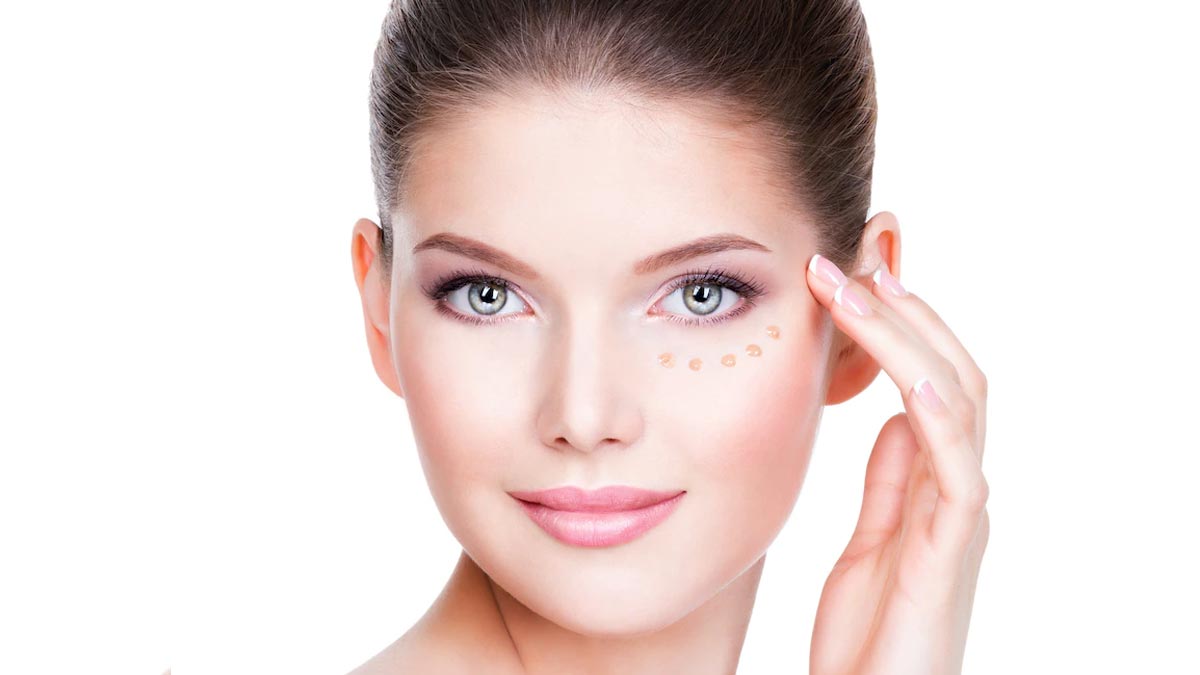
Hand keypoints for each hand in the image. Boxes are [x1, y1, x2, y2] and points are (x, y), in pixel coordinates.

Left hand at [805, 253, 989, 674]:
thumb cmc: (870, 637)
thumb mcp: (869, 541)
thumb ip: (888, 482)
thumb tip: (892, 418)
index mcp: (931, 482)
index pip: (926, 378)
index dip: (898, 322)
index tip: (851, 271)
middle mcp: (956, 489)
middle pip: (950, 373)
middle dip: (907, 310)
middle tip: (859, 255)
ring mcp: (959, 517)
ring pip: (957, 403)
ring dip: (912, 340)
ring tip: (868, 288)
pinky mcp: (951, 552)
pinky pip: (957, 472)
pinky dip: (938, 418)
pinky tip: (909, 377)